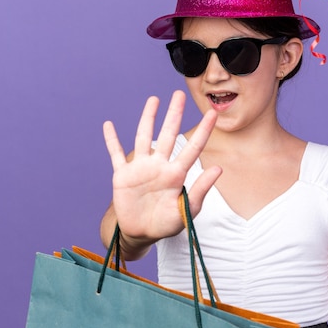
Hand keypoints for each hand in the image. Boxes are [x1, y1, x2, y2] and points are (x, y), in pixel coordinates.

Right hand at [103, 90, 221, 250]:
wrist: (141, 233)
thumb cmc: (166, 223)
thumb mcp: (187, 210)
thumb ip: (200, 190)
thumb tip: (218, 169)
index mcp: (176, 174)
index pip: (193, 148)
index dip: (203, 131)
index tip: (213, 114)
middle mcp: (159, 165)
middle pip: (168, 134)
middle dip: (174, 114)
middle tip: (180, 94)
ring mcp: (140, 168)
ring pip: (144, 137)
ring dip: (148, 119)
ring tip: (154, 100)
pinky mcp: (122, 175)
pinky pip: (116, 154)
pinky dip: (111, 140)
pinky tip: (108, 125)